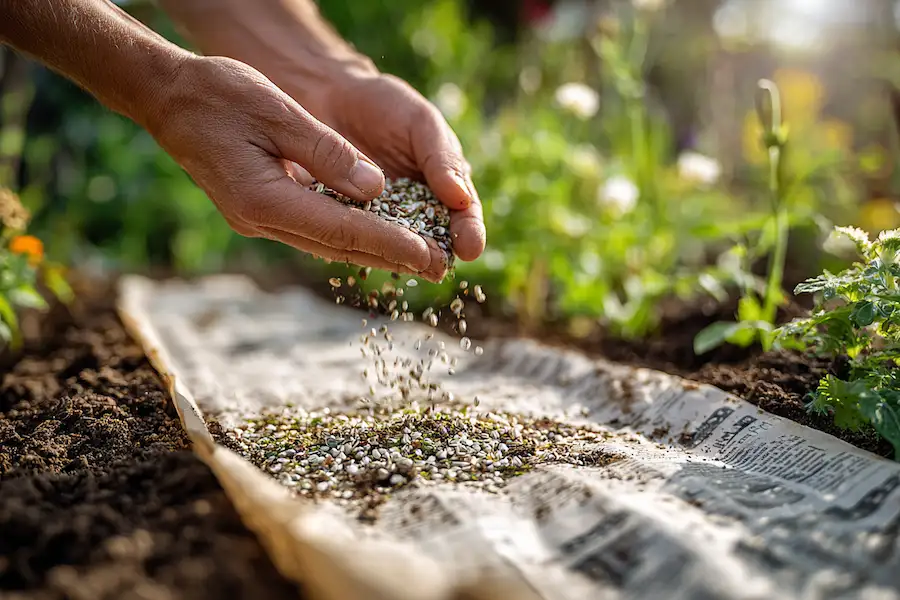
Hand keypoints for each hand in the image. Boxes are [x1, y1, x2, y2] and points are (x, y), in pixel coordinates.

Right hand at [146, 56, 450, 281]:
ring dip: (374, 253)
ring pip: (327, 244)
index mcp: (264, 199)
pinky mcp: (259, 212)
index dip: (391, 243)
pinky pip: (313, 231)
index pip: (342, 229)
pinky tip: (377, 239)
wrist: (167, 98)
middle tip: (439, 270)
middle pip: (339, 246)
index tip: (430, 255)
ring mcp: (257, 220)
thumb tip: (375, 189)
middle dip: (392, 258)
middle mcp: (260, 220)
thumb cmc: (218, 95)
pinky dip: (349, 236)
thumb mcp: (278, 112)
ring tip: (419, 261)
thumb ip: (327, 153)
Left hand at [307, 73, 485, 262]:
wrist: (331, 99)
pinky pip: (357, 239)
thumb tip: (461, 197)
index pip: (463, 214)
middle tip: (439, 267)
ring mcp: (381, 220)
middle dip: (437, 254)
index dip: (469, 231)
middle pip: (433, 239)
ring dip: (403, 258)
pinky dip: (363, 246)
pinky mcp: (347, 223)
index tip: (471, 247)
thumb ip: (441, 158)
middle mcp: (416, 210)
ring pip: (396, 245)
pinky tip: (364, 251)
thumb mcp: (421, 123)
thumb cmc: (385, 107)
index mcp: (444, 187)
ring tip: (410, 267)